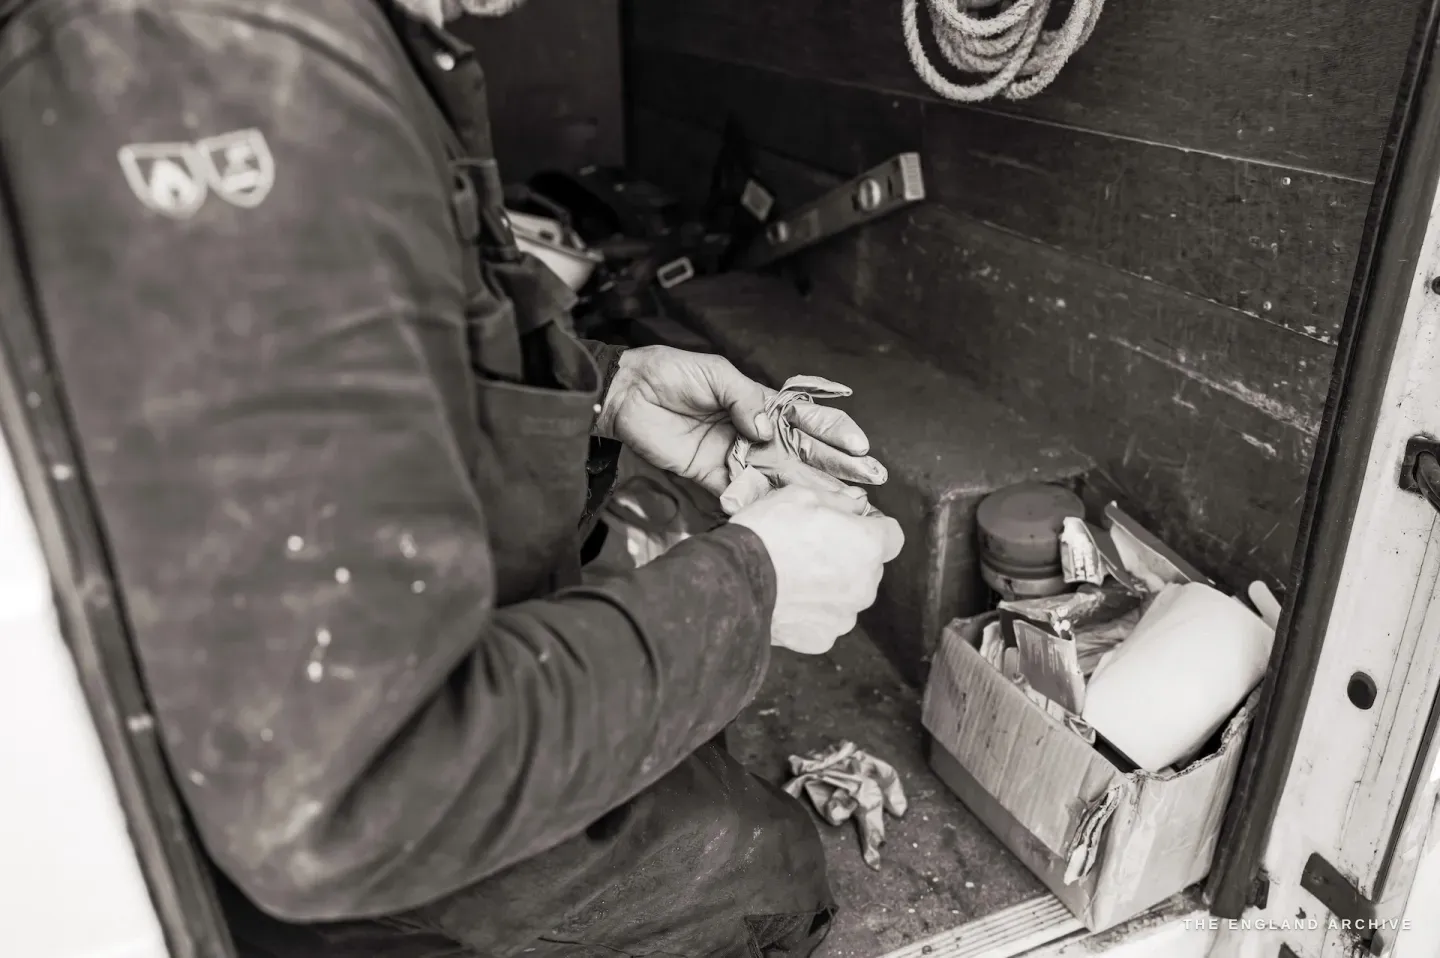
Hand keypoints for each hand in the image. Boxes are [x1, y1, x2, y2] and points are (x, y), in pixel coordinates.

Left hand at [596, 346, 885, 495]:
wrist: (628, 395)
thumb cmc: (672, 374)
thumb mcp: (714, 374)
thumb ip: (743, 399)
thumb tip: (764, 429)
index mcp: (763, 404)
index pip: (808, 419)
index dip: (835, 432)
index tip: (860, 445)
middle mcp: (757, 434)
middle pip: (805, 453)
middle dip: (838, 466)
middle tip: (870, 482)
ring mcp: (737, 458)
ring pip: (782, 478)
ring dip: (812, 492)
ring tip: (843, 507)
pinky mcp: (713, 478)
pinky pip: (742, 494)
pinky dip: (761, 504)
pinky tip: (787, 515)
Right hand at [730, 486, 904, 654]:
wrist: (734, 584)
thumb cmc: (768, 534)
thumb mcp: (801, 496)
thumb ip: (838, 500)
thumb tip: (856, 503)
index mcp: (868, 546)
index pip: (892, 535)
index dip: (872, 526)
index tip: (851, 523)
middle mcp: (866, 585)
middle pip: (869, 567)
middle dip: (849, 557)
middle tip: (813, 547)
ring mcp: (844, 616)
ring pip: (847, 596)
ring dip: (832, 586)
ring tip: (795, 576)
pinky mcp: (822, 639)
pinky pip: (825, 621)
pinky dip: (812, 612)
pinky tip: (788, 599)